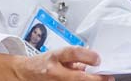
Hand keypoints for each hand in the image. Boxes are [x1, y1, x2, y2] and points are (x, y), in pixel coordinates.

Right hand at [0, 47, 114, 80]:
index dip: (87, 56)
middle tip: (107, 78)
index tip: (99, 59)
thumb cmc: (42, 63)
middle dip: (95, 79)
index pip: (72, 53)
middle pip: (78, 77)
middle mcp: (54, 71)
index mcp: (55, 57)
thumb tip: (92, 62)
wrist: (23, 74)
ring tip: (99, 80)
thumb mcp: (58, 55)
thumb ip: (75, 58)